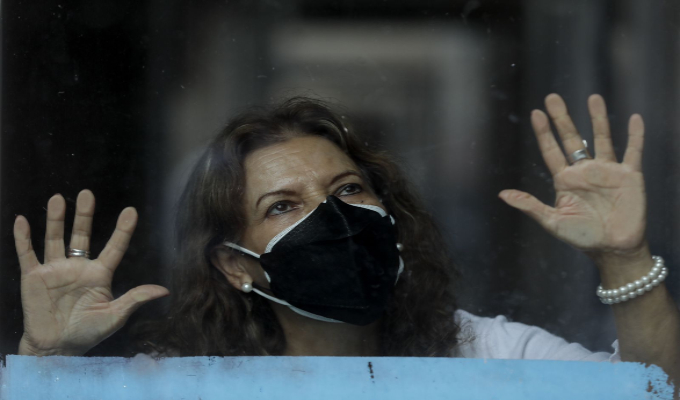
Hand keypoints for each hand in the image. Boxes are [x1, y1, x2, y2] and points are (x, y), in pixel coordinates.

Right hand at [15, 190, 168, 355]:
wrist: (56, 348)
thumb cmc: (88, 333)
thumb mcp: (115, 316)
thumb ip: (135, 299)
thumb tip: (164, 291)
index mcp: (99, 274)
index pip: (114, 247)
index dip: (122, 230)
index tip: (131, 211)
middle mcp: (78, 267)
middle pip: (82, 235)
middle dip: (84, 215)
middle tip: (87, 194)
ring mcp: (55, 270)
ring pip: (55, 238)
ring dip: (56, 219)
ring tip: (58, 198)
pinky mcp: (33, 277)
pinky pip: (27, 253)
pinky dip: (23, 238)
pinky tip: (22, 220)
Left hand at [499, 94, 646, 257]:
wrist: (613, 249)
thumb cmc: (582, 237)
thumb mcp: (552, 221)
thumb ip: (529, 205)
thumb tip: (502, 194)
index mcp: (565, 180)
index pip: (551, 150)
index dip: (544, 132)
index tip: (536, 113)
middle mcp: (585, 171)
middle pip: (572, 138)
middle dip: (562, 118)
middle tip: (552, 97)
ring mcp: (607, 171)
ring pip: (602, 138)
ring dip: (597, 118)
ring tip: (592, 97)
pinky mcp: (629, 176)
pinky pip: (633, 151)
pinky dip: (635, 135)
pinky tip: (634, 118)